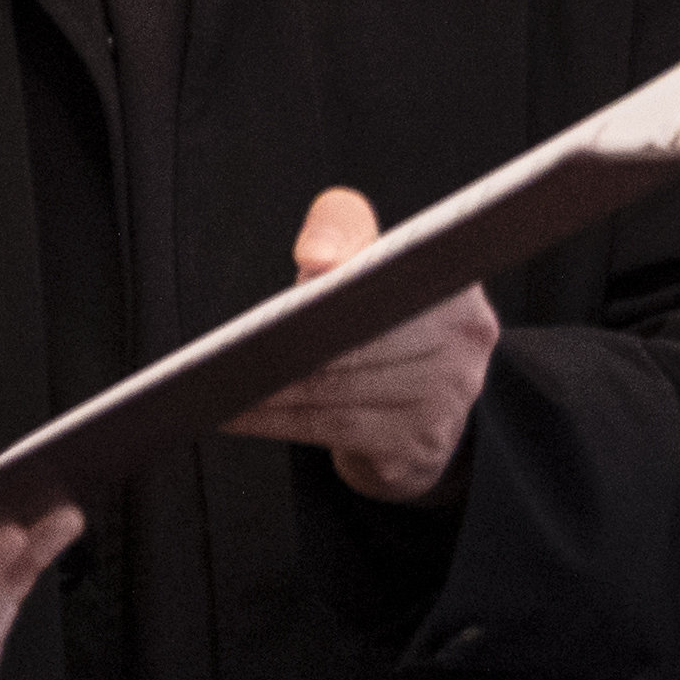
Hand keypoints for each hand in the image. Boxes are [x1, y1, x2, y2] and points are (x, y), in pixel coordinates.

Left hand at [228, 184, 498, 503]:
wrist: (418, 412)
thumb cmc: (380, 325)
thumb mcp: (369, 260)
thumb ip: (343, 231)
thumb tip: (318, 259)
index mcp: (456, 293)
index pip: (393, 281)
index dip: (340, 288)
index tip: (293, 292)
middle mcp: (463, 349)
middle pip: (359, 343)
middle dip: (287, 344)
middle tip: (228, 347)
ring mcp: (446, 404)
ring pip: (339, 390)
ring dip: (270, 388)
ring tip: (216, 380)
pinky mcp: (416, 448)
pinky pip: (332, 429)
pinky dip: (276, 420)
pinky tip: (234, 412)